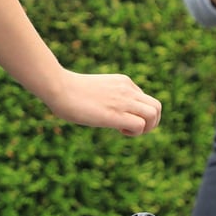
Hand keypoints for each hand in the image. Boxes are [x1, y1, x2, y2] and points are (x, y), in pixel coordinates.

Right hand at [47, 70, 161, 135]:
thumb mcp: (95, 90)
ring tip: (127, 130)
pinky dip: (135, 133)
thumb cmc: (68, 91)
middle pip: (157, 107)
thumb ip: (106, 97)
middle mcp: (128, 90)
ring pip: (154, 114)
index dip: (139, 114)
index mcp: (123, 82)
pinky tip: (119, 130)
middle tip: (132, 129)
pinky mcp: (115, 113)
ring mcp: (123, 100)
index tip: (123, 119)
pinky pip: (140, 125)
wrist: (58, 87)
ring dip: (146, 128)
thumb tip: (102, 110)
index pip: (146, 100)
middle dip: (151, 123)